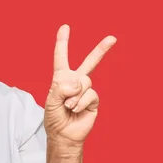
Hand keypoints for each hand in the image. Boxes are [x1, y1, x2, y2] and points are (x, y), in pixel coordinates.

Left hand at [44, 24, 116, 144]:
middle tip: (112, 38)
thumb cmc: (54, 118)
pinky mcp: (93, 101)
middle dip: (101, 50)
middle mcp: (75, 82)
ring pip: (85, 82)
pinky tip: (75, 110)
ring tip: (68, 106)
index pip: (61, 57)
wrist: (64, 135)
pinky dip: (80, 102)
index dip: (62, 42)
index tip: (64, 27)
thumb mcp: (50, 102)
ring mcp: (86, 91)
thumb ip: (60, 88)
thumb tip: (77, 82)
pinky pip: (90, 94)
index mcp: (61, 79)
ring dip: (74, 96)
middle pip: (89, 62)